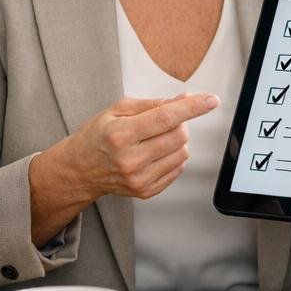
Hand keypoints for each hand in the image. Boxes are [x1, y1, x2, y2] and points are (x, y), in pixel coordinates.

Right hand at [51, 93, 219, 201]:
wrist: (80, 170)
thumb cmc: (97, 136)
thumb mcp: (117, 110)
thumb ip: (152, 104)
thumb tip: (183, 99)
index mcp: (121, 134)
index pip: (165, 118)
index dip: (192, 108)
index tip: (211, 100)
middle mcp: (130, 159)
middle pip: (179, 136)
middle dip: (180, 124)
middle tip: (165, 121)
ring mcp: (139, 179)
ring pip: (182, 153)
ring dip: (177, 142)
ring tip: (155, 139)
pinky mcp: (146, 191)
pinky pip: (178, 170)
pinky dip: (173, 157)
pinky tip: (154, 154)